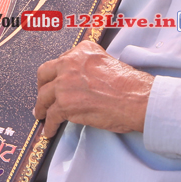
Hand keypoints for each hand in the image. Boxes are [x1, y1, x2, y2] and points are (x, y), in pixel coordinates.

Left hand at [33, 41, 153, 138]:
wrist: (139, 99)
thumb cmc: (131, 85)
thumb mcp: (107, 62)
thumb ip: (90, 67)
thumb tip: (82, 81)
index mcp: (82, 51)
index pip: (61, 61)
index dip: (56, 75)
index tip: (55, 82)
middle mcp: (70, 63)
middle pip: (44, 74)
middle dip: (42, 87)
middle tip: (44, 96)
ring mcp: (65, 83)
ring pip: (44, 97)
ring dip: (41, 108)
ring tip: (42, 115)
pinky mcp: (66, 104)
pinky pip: (52, 116)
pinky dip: (49, 125)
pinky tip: (50, 130)